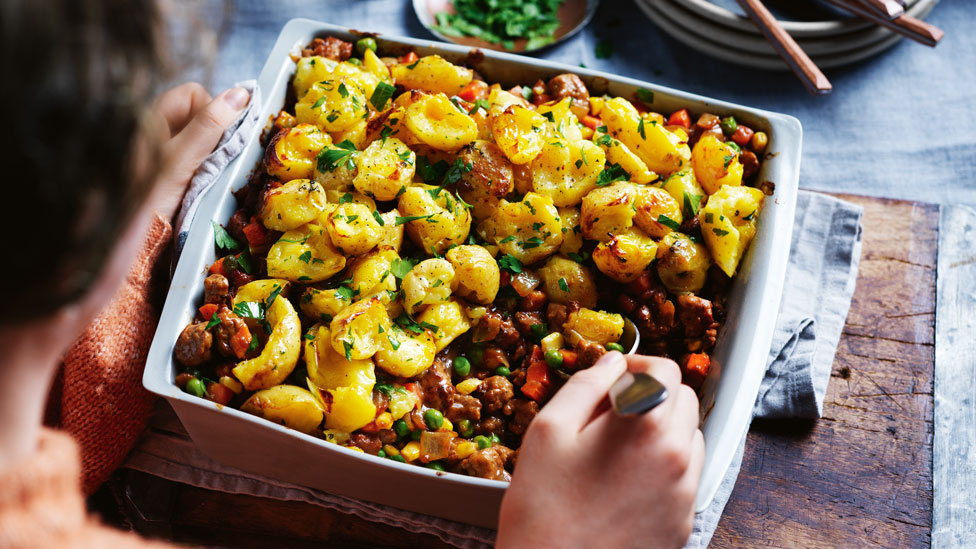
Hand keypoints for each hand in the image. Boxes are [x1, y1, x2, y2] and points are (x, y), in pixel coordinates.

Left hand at [139, 83, 250, 220]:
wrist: (134, 237)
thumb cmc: (151, 197)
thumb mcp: (183, 157)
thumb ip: (210, 124)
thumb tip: (241, 93)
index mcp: (153, 117)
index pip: (194, 93)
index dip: (211, 110)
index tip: (215, 138)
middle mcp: (158, 129)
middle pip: (200, 113)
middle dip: (214, 133)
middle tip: (208, 160)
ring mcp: (164, 151)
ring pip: (203, 137)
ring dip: (212, 153)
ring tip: (203, 175)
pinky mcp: (172, 171)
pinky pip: (199, 157)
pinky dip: (207, 167)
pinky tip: (200, 184)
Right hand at [496, 352, 704, 548]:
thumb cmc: (543, 508)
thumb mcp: (549, 430)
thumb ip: (587, 385)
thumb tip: (613, 363)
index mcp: (646, 424)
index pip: (666, 370)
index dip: (638, 363)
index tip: (615, 375)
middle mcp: (677, 456)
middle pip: (683, 400)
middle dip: (652, 394)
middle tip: (610, 410)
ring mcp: (685, 494)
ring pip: (688, 439)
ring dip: (661, 430)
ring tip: (617, 448)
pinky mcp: (683, 523)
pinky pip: (684, 478)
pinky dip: (662, 468)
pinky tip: (623, 482)